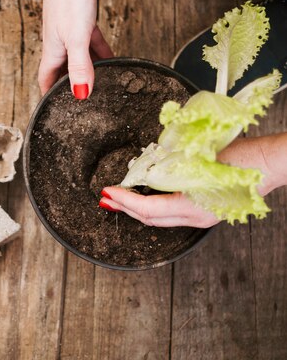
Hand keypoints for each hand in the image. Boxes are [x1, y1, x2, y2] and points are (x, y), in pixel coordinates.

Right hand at [38, 0, 112, 97]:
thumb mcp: (77, 38)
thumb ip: (80, 67)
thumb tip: (82, 94)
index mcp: (52, 50)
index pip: (45, 80)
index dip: (47, 96)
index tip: (51, 110)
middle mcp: (58, 43)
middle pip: (61, 71)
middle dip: (68, 86)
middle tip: (80, 101)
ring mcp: (69, 31)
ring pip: (78, 58)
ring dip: (87, 70)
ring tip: (101, 84)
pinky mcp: (81, 20)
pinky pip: (90, 43)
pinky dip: (99, 52)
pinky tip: (111, 58)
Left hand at [99, 134, 286, 227]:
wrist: (271, 163)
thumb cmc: (242, 158)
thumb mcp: (199, 158)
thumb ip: (170, 165)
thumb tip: (144, 168)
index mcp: (192, 207)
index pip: (147, 209)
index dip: (124, 201)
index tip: (107, 191)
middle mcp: (194, 218)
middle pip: (149, 218)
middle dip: (124, 208)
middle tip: (105, 198)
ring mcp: (200, 217)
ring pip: (159, 218)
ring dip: (137, 208)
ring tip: (119, 198)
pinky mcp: (205, 210)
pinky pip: (171, 213)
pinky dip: (153, 206)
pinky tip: (145, 195)